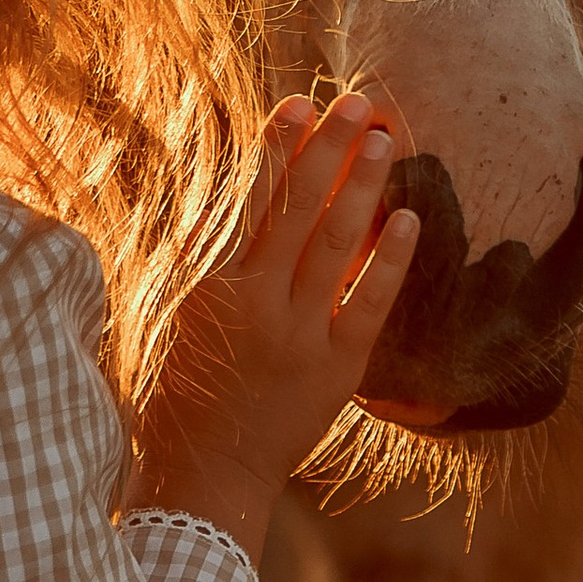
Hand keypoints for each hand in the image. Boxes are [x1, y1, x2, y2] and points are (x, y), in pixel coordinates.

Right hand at [126, 94, 420, 560]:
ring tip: (385, 141)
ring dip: (363, 188)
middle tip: (358, 104)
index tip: (296, 104)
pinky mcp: (336, 369)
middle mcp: (260, 303)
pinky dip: (388, 260)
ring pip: (337, 244)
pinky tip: (408, 220)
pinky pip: (369, 304)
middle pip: (301, 208)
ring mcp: (302, 336)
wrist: (206, 477)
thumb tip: (235, 201)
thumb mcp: (175, 318)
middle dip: (331, 149)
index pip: (251, 199)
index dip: (278, 148)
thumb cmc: (178, 397)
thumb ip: (206, 260)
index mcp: (214, 287)